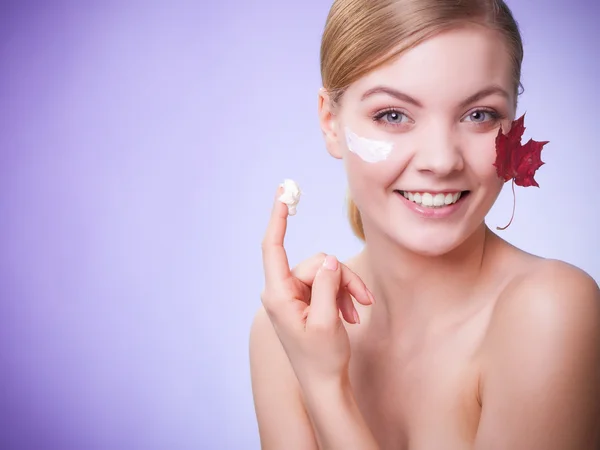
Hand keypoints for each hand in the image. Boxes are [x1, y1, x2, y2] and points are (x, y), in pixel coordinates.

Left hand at [260, 185, 373, 386]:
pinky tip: (352, 314)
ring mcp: (293, 295)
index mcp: (277, 295)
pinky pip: (326, 284)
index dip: (278, 218)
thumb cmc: (322, 358)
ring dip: (345, 288)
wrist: (324, 384)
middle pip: (315, 263)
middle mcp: (281, 291)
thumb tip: (327, 259)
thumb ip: (326, 285)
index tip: (283, 194)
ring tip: (358, 311)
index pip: (273, 247)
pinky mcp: (305, 300)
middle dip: (341, 277)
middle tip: (362, 299)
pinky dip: (342, 295)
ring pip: (325, 272)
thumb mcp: (328, 321)